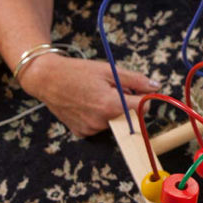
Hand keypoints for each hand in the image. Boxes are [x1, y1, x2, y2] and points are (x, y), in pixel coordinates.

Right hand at [18, 52, 154, 136]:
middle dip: (127, 104)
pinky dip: (99, 117)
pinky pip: (100, 127)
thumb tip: (156, 87)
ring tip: (96, 95)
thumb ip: (136, 80)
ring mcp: (90, 129)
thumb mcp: (109, 70)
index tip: (137, 90)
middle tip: (112, 89)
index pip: (143, 109)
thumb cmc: (78, 72)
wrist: (46, 78)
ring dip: (113, 111)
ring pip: (115, 122)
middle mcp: (101, 122)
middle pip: (129, 116)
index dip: (143, 98)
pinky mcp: (81, 133)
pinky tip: (87, 104)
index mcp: (111, 105)